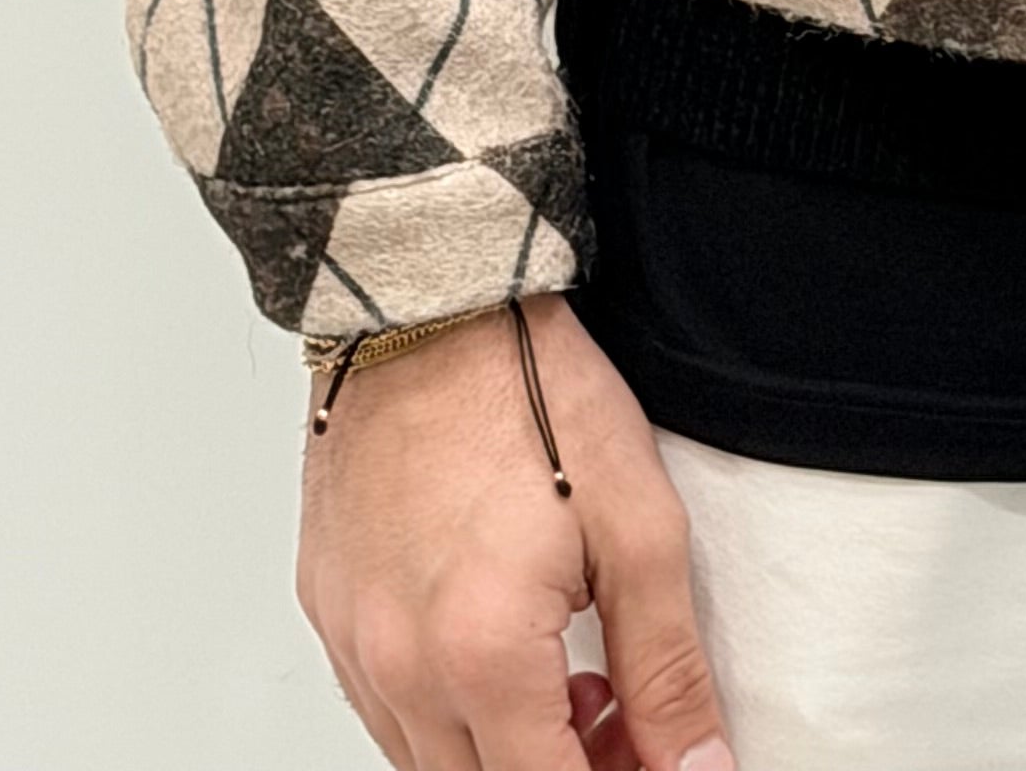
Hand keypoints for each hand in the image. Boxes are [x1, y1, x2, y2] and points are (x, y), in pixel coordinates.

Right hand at [296, 295, 734, 770]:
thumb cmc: (532, 390)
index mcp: (480, 655)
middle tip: (623, 726)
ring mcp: (352, 642)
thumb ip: (666, 667)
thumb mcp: (638, 524)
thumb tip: (698, 765)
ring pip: (425, 764)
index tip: (653, 762)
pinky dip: (445, 709)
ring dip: (501, 750)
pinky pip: (382, 707)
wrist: (434, 300)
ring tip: (571, 682)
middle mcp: (397, 667)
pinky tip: (501, 650)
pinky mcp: (327, 609)